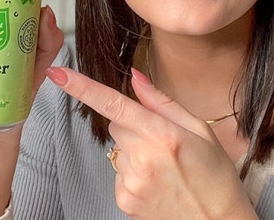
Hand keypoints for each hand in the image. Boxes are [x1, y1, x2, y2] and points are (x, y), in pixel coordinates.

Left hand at [46, 67, 256, 219]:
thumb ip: (162, 102)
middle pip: (116, 124)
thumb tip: (135, 77)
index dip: (82, 87)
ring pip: (117, 148)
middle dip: (134, 126)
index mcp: (163, 135)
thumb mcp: (200, 131)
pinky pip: (118, 172)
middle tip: (164, 143)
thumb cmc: (215, 178)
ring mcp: (130, 182)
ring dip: (134, 152)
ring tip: (165, 168)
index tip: (58, 74)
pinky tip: (156, 183)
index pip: (113, 104)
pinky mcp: (123, 200)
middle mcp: (142, 158)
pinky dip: (132, 173)